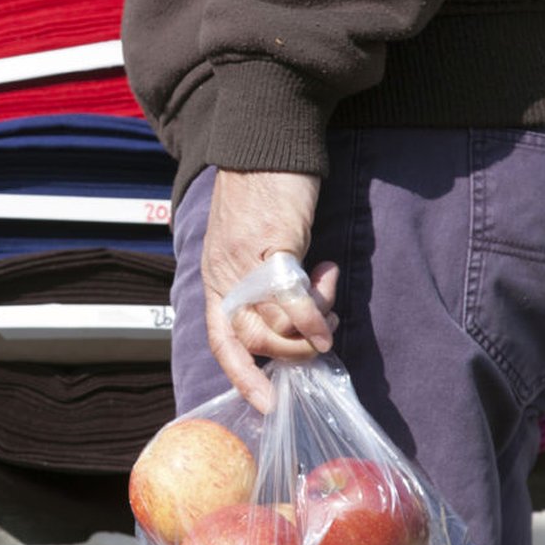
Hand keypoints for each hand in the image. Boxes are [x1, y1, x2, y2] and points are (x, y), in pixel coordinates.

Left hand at [201, 169, 340, 412]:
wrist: (266, 140)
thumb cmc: (263, 192)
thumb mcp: (249, 244)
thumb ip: (261, 282)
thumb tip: (291, 321)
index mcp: (215, 277)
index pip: (221, 340)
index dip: (243, 375)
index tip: (267, 404)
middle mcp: (223, 274)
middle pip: (254, 340)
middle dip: (292, 348)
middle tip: (320, 326)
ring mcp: (245, 261)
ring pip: (276, 323)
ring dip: (312, 322)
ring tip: (327, 291)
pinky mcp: (272, 245)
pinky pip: (293, 296)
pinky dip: (314, 310)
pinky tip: (329, 293)